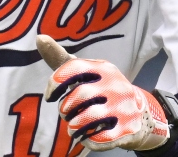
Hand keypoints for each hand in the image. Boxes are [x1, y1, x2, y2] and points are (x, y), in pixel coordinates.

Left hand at [37, 35, 170, 152]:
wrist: (139, 112)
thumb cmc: (101, 89)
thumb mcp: (85, 73)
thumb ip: (61, 59)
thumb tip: (39, 38)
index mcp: (103, 68)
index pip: (74, 68)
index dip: (55, 82)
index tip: (49, 96)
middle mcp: (115, 85)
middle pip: (79, 95)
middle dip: (65, 108)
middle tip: (66, 113)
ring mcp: (123, 107)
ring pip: (87, 118)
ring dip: (73, 125)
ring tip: (73, 126)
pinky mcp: (127, 129)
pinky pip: (100, 138)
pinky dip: (88, 139)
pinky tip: (87, 136)